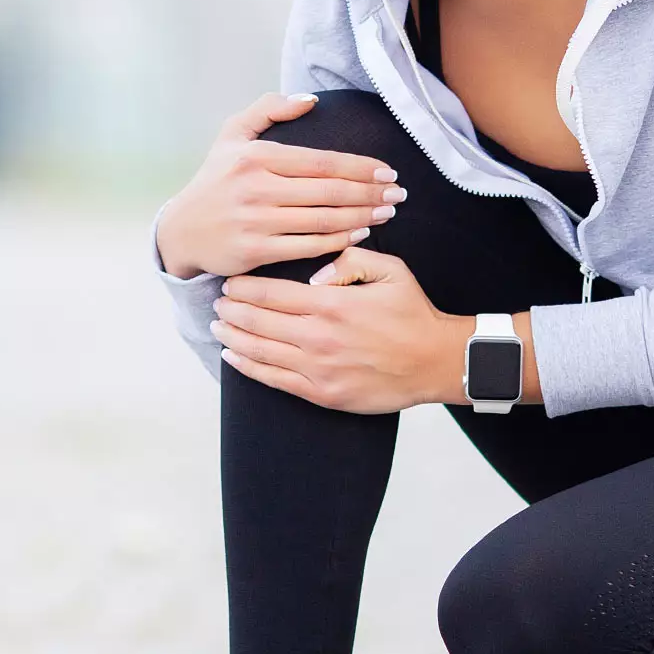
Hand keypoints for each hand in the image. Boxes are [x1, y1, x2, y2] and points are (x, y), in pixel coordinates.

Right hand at [156, 93, 406, 279]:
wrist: (181, 231)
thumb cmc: (215, 180)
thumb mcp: (231, 135)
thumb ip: (268, 109)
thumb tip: (311, 99)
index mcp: (256, 156)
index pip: (321, 161)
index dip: (360, 167)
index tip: (388, 171)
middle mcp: (256, 188)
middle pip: (329, 191)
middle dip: (370, 193)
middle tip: (398, 194)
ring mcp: (255, 221)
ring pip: (323, 220)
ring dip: (361, 217)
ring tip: (386, 213)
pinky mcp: (255, 251)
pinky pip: (308, 247)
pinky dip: (339, 241)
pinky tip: (359, 233)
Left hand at [211, 246, 465, 413]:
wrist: (435, 362)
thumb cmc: (412, 314)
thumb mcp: (390, 270)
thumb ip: (349, 260)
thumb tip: (313, 272)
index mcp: (331, 304)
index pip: (271, 292)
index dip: (243, 287)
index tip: (230, 283)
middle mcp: (318, 337)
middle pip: (258, 321)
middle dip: (231, 310)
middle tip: (217, 302)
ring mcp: (318, 368)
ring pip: (259, 351)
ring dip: (232, 337)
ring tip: (218, 326)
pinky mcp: (322, 393)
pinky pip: (274, 380)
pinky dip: (247, 367)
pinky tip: (232, 357)